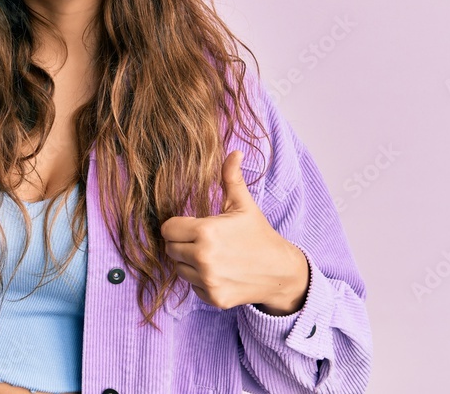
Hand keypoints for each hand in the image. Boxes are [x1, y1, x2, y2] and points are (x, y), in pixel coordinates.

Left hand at [160, 150, 309, 315]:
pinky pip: (192, 286)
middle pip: (170, 249)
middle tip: (203, 241)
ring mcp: (208, 280)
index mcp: (206, 232)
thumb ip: (232, 178)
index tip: (192, 226)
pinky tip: (219, 272)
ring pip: (179, 268)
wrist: (280, 272)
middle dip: (182, 243)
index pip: (168, 229)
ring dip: (189, 263)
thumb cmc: (259, 235)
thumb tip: (235, 152)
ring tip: (212, 256)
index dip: (177, 226)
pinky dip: (200, 281)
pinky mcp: (213, 298)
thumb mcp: (244, 205)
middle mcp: (203, 258)